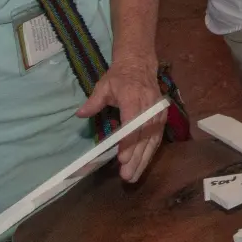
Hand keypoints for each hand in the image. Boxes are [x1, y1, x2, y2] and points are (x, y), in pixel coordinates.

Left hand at [76, 55, 164, 182]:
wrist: (140, 64)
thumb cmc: (119, 77)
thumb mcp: (103, 86)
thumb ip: (93, 102)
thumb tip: (80, 115)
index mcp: (133, 97)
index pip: (133, 123)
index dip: (128, 142)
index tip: (123, 158)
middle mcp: (149, 106)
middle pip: (144, 136)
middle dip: (136, 157)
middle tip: (127, 176)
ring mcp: (157, 112)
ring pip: (153, 139)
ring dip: (144, 159)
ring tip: (133, 176)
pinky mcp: (162, 116)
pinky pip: (158, 137)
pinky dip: (151, 152)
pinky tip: (143, 164)